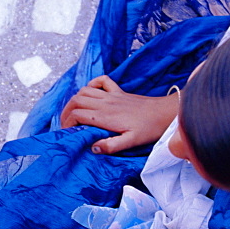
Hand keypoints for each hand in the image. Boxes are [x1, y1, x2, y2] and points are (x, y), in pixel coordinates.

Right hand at [60, 75, 179, 153]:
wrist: (164, 113)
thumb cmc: (149, 129)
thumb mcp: (131, 142)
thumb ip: (112, 145)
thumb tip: (93, 147)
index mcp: (105, 116)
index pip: (78, 115)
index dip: (67, 123)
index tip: (66, 132)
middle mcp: (105, 103)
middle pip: (76, 100)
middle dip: (66, 112)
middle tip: (65, 124)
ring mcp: (112, 95)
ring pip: (84, 90)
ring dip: (75, 100)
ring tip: (72, 112)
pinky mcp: (119, 92)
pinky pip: (101, 81)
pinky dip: (92, 84)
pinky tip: (91, 93)